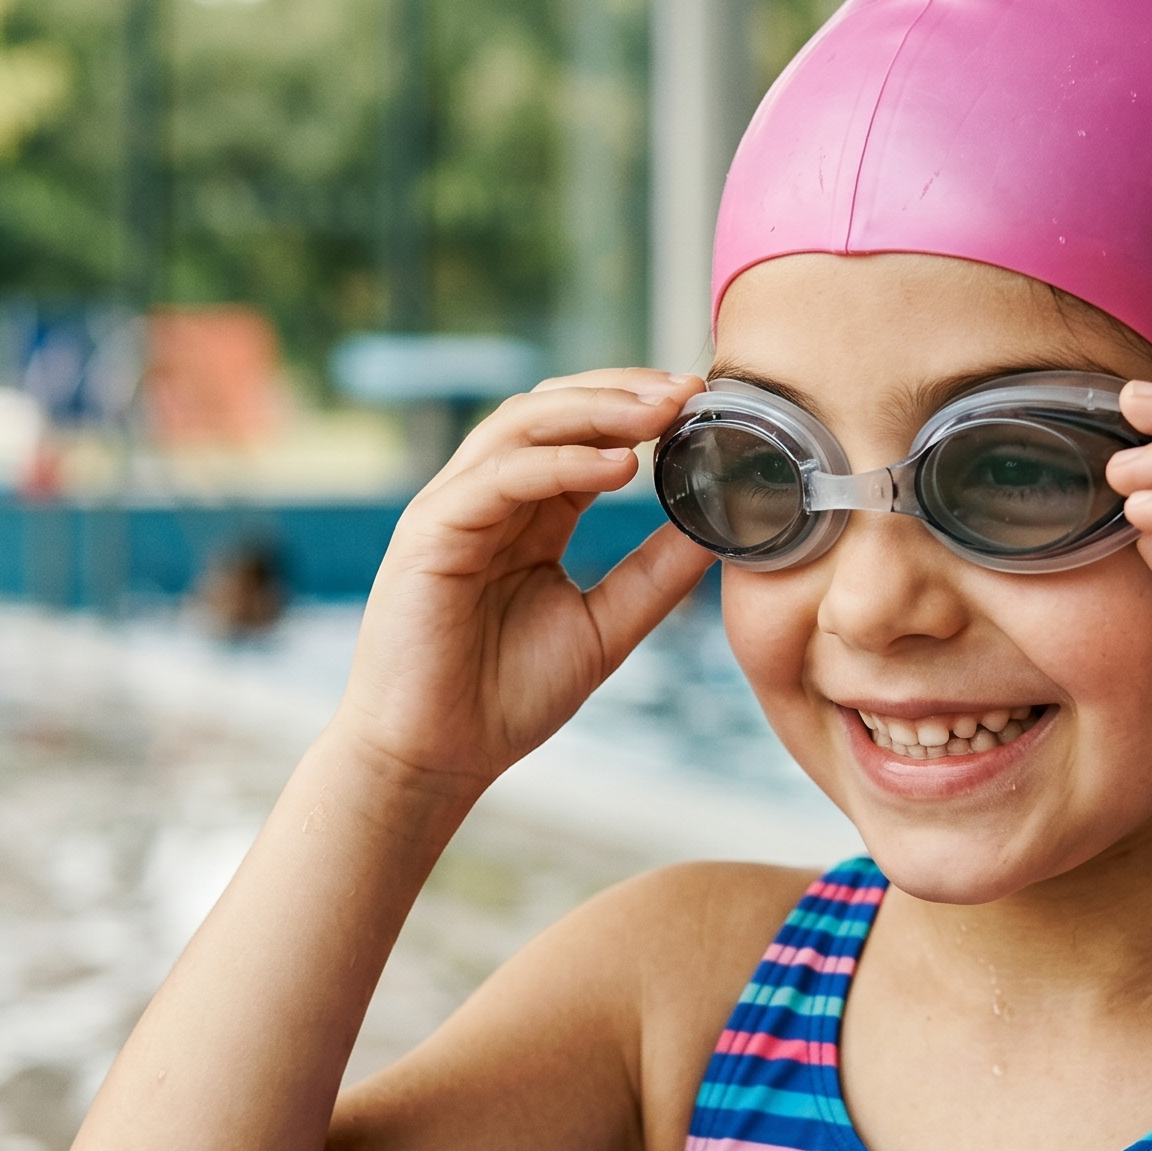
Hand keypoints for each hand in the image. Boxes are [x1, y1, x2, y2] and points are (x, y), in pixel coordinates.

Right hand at [333, 368, 715, 794]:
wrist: (435, 760)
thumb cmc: (506, 698)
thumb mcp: (606, 627)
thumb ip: (655, 574)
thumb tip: (722, 529)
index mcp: (528, 514)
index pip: (583, 434)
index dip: (640, 410)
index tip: (704, 403)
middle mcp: (489, 498)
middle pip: (552, 409)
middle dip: (623, 392)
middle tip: (689, 390)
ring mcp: (455, 509)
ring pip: (523, 425)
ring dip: (597, 411)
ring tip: (661, 415)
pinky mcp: (430, 532)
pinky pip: (500, 476)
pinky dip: (561, 462)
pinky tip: (619, 467)